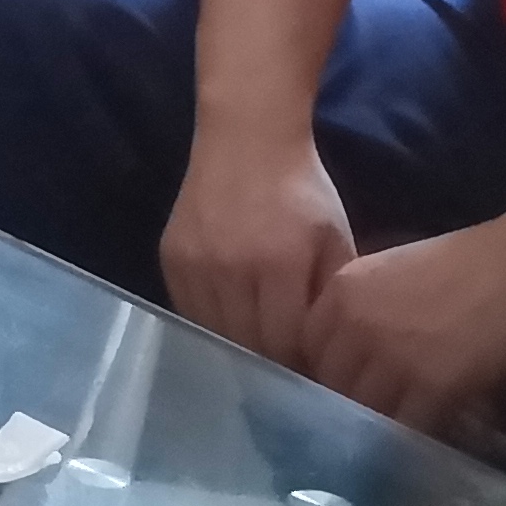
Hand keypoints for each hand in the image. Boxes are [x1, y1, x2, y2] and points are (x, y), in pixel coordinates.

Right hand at [161, 131, 355, 366]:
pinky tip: (230, 321)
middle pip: (248, 344)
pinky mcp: (170, 258)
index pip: (287, 342)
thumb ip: (330, 298)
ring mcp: (194, 263)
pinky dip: (211, 324)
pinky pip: (189, 311)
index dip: (303, 362)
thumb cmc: (303, 191)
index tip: (315, 367)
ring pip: (215, 333)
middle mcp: (230, 268)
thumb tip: (329, 353)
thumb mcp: (335, 241)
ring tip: (260, 347)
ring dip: (239, 345)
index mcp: (279, 264)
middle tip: (289, 365)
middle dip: (272, 360)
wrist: (246, 138)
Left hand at [301, 220, 505, 436]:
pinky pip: (406, 425)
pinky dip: (411, 435)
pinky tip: (421, 434)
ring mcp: (391, 357)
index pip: (307, 350)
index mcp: (340, 293)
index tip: (339, 386)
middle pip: (330, 384)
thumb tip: (342, 355)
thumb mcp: (386, 274)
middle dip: (345, 402)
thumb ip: (356, 310)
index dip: (323, 372)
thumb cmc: (460, 264)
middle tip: (365, 416)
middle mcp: (355, 325)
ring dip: (376, 425)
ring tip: (391, 433)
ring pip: (364, 410)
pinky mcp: (432, 385)